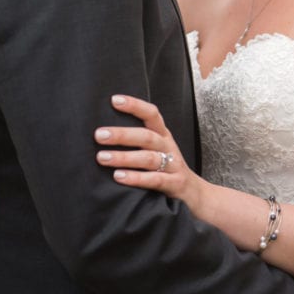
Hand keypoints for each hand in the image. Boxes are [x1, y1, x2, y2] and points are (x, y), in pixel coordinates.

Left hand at [94, 94, 204, 211]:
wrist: (194, 193)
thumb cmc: (167, 169)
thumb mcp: (156, 150)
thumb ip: (137, 141)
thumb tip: (103, 133)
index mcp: (163, 135)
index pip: (152, 114)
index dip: (135, 105)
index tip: (115, 100)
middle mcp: (168, 147)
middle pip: (146, 136)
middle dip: (122, 135)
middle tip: (99, 134)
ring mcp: (174, 165)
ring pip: (149, 158)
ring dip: (124, 157)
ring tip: (102, 157)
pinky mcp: (175, 184)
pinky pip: (155, 179)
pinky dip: (137, 178)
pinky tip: (119, 177)